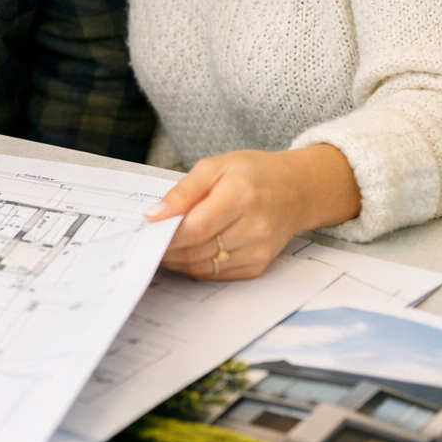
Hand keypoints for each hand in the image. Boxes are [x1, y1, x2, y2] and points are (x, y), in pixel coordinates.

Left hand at [144, 145, 361, 279]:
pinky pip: (216, 274)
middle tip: (149, 240)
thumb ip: (183, 192)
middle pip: (198, 250)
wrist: (295, 191)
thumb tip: (154, 216)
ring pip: (204, 266)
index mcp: (243, 195)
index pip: (197, 227)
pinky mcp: (258, 266)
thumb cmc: (252, 174)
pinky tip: (187, 252)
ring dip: (178, 260)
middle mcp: (255, 227)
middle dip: (167, 248)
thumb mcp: (214, 166)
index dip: (168, 234)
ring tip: (165, 245)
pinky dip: (195, 266)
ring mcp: (259, 250)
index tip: (147, 231)